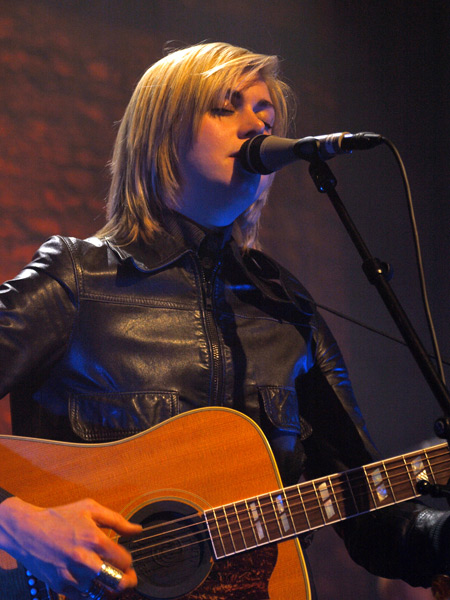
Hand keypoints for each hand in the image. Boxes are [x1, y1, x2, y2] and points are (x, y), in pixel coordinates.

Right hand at [0, 496, 141, 598]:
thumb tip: (137, 530)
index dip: (129, 562)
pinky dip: (90, 593)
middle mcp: (84, 560)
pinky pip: (82, 597)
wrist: (27, 530)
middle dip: (126, 581)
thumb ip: (117, 520)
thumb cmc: (59, 517)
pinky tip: (92, 583)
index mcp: (95, 539)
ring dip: (108, 587)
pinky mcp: (60, 585)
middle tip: (128, 579)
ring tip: (109, 580)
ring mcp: (71, 575)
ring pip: (100, 592)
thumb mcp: (90, 509)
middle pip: (116, 582)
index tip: (126, 560)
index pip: (124, 560)